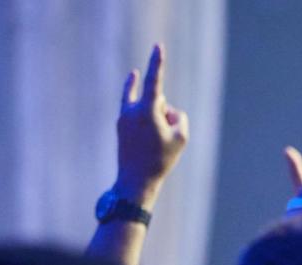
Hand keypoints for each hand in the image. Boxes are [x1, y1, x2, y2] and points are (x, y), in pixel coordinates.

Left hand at [115, 44, 189, 207]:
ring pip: (146, 105)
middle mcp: (131, 110)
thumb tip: (167, 110)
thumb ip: (179, 117)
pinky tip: (135, 81)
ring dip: (155, 113)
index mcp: (146, 111)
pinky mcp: (120, 124)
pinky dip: (144, 109)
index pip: (154, 81)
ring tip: (155, 140)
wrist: (134, 181)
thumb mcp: (181, 138)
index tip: (158, 45)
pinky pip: (137, 110)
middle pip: (156, 98)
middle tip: (165, 136)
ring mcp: (123, 117)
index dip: (157, 62)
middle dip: (165, 108)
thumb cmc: (160, 160)